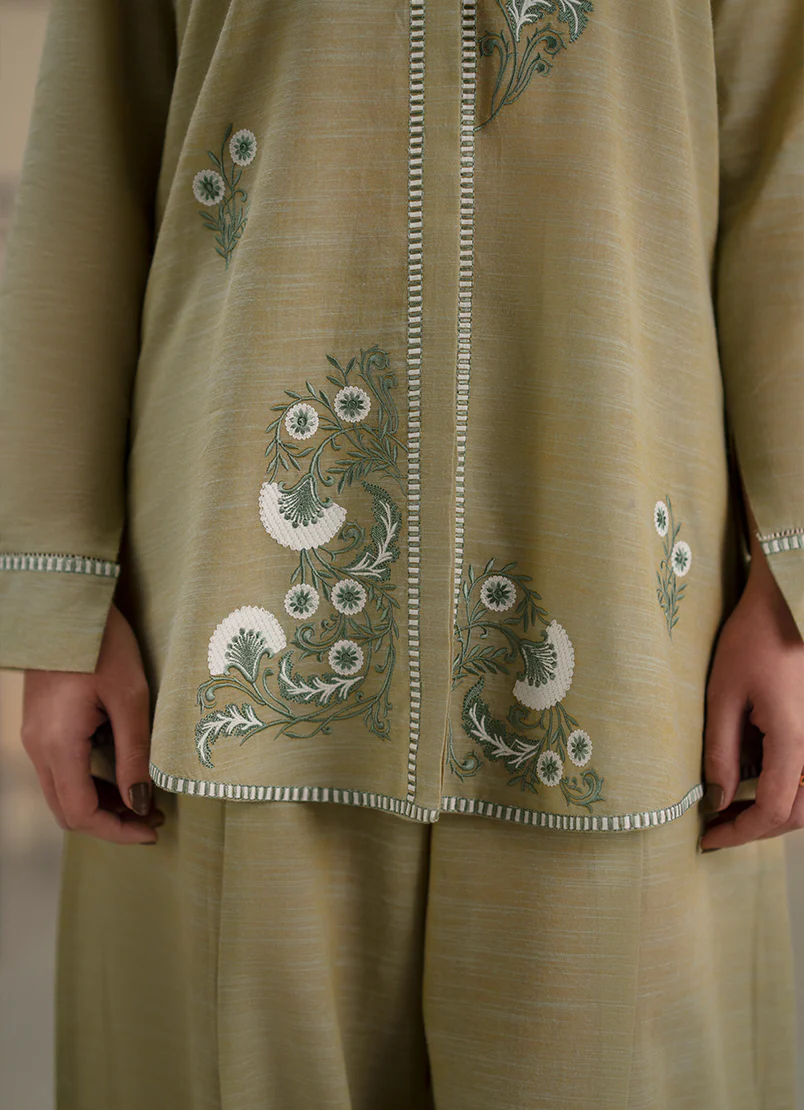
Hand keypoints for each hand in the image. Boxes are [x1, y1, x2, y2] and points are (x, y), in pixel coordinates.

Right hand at [21, 602, 163, 844]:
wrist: (65, 606)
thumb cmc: (102, 645)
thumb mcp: (130, 698)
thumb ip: (135, 754)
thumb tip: (140, 802)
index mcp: (58, 745)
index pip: (82, 814)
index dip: (118, 831)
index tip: (153, 830)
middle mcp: (38, 748)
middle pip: (68, 810)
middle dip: (111, 823)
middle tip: (153, 817)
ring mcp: (34, 737)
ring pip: (62, 792)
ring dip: (101, 803)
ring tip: (144, 799)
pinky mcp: (40, 726)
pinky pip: (60, 771)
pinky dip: (89, 782)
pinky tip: (121, 775)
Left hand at [700, 550, 803, 849]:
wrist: (788, 605)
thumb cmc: (753, 638)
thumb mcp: (723, 693)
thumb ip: (721, 750)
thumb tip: (719, 798)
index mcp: (797, 739)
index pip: (774, 809)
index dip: (740, 832)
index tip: (708, 838)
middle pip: (798, 813)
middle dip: (756, 828)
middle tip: (716, 828)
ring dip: (775, 813)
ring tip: (732, 810)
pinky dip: (788, 791)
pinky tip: (756, 784)